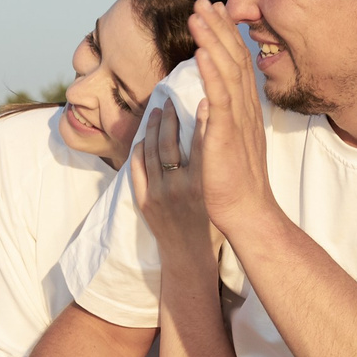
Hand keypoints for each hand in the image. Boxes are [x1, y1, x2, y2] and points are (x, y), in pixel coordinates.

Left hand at [129, 103, 213, 255]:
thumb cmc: (212, 227)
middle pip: (169, 143)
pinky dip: (140, 150)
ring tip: (156, 112)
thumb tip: (218, 137)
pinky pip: (137, 169)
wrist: (188, 256)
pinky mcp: (144, 201)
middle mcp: (178, 187)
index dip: (200, 118)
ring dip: (153, 129)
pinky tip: (144, 138)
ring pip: (151, 152)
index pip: (199, 143)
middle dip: (169, 118)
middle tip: (169, 101)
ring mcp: (157, 194)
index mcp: (201, 185)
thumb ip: (216, 170)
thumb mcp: (218, 197)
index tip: (199, 100)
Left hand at [186, 0, 272, 229]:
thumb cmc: (233, 182)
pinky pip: (221, 97)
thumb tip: (208, 101)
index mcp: (243, 110)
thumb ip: (219, 120)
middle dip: (218, 28)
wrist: (246, 210)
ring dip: (212, 40)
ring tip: (199, 15)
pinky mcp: (227, 134)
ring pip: (227, 71)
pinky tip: (201, 52)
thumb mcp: (226, 143)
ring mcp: (238, 120)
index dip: (225, 36)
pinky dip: (212, 72)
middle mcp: (245, 109)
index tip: (214, 13)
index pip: (234, 64)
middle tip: (205, 1)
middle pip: (233, 58)